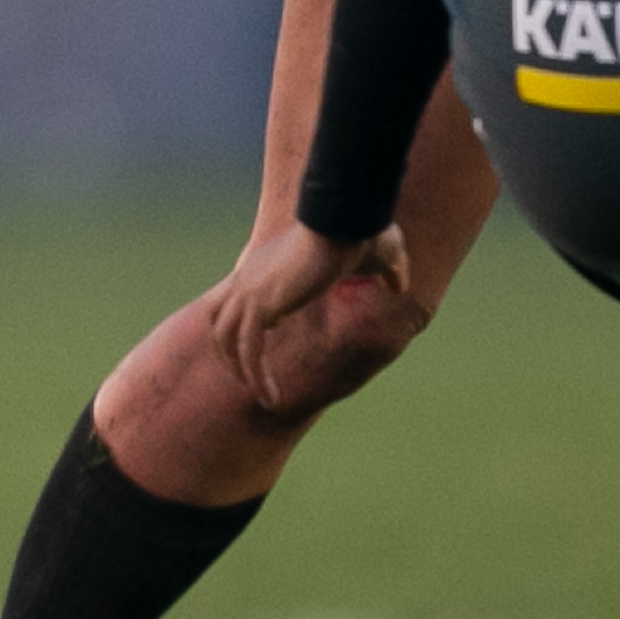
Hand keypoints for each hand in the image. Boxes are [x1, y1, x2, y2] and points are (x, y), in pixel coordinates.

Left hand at [209, 215, 410, 410]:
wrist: (349, 221)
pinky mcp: (261, 306)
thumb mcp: (380, 255)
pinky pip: (248, 352)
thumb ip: (388, 271)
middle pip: (219, 320)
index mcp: (267, 263)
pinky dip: (255, 377)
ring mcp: (250, 289)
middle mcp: (249, 276)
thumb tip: (400, 284)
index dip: (238, 326)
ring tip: (264, 396)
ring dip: (242, 371)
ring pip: (228, 341)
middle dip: (231, 355)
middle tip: (251, 381)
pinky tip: (270, 397)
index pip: (232, 296)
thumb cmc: (363, 232)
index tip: (255, 353)